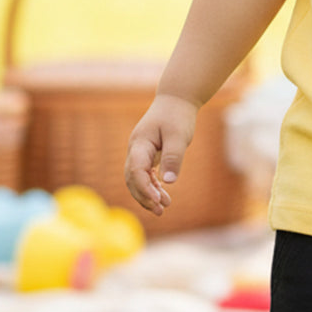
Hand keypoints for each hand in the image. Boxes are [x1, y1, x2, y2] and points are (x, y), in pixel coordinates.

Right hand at [124, 93, 199, 215]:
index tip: (157, 200)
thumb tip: (168, 181)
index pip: (136, 170)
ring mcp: (140, 152)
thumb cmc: (177, 116)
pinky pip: (146, 174)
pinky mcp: (148, 154)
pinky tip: (163, 195)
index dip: (144, 187)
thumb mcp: (178, 136)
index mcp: (139, 144)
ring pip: (138, 179)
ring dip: (148, 194)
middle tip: (160, 210)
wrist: (177, 100)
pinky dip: (153, 186)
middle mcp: (136, 149)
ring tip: (163, 208)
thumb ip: (173, 157)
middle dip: (144, 196)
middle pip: (132, 178)